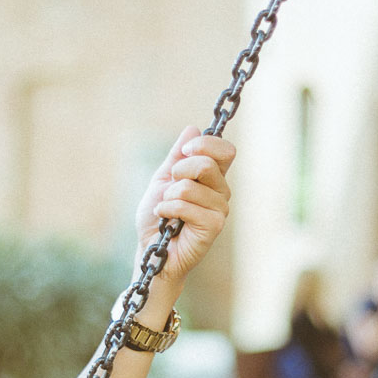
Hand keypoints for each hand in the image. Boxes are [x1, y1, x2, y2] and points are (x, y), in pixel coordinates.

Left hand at [134, 126, 233, 286]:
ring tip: (166, 208)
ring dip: (169, 195)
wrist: (152, 249)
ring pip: (192, 186)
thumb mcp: (162, 179)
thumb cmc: (158, 217)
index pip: (225, 150)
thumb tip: (192, 128)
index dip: (205, 144)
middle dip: (180, 170)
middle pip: (208, 164)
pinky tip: (165, 219)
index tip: (184, 152)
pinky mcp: (214, 227)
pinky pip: (187, 206)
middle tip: (169, 186)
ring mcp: (220, 211)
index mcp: (213, 178)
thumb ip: (177, 156)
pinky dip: (168, 209)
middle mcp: (221, 192)